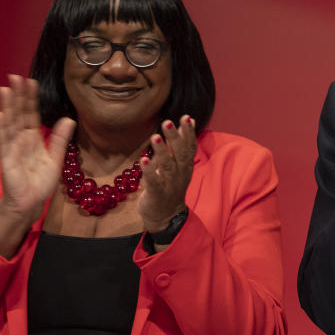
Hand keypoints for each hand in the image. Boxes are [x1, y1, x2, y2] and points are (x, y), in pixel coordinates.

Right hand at [0, 75, 74, 255]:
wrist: (30, 203)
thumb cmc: (39, 182)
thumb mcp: (55, 157)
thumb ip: (61, 138)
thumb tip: (69, 118)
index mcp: (32, 139)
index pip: (31, 114)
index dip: (30, 99)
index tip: (30, 81)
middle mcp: (20, 140)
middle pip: (18, 114)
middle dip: (17, 96)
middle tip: (15, 76)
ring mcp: (12, 149)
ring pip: (10, 124)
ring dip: (7, 106)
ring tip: (5, 89)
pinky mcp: (8, 160)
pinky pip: (4, 142)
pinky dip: (1, 128)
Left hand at [138, 115, 195, 232]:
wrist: (166, 216)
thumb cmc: (170, 186)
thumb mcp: (178, 165)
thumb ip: (181, 144)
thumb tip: (190, 121)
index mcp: (185, 166)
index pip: (189, 147)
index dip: (188, 133)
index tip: (185, 118)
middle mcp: (180, 174)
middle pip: (179, 154)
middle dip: (174, 138)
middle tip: (167, 122)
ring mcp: (169, 184)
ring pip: (167, 166)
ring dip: (162, 151)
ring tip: (155, 137)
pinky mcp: (156, 194)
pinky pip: (153, 182)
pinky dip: (149, 171)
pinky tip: (143, 160)